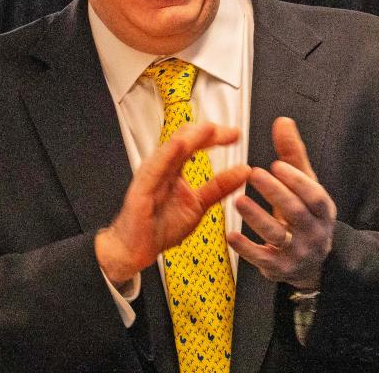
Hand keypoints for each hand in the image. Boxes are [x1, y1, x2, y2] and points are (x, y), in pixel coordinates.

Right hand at [95, 122, 248, 285]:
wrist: (135, 250)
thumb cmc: (160, 227)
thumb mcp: (198, 205)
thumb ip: (218, 187)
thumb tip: (243, 171)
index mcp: (174, 168)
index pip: (195, 143)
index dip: (215, 136)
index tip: (236, 134)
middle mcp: (162, 167)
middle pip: (185, 140)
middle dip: (208, 133)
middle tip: (231, 132)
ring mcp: (151, 175)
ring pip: (171, 149)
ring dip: (190, 137)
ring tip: (210, 129)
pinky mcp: (141, 188)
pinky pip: (155, 168)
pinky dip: (167, 154)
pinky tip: (180, 144)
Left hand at [227, 117, 336, 289]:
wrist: (311, 262)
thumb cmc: (304, 214)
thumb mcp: (304, 185)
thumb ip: (293, 154)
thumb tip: (283, 121)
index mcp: (323, 211)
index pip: (315, 196)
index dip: (297, 181)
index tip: (277, 164)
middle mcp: (314, 234)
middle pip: (297, 214)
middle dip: (276, 194)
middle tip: (254, 174)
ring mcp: (297, 254)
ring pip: (278, 236)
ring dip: (257, 218)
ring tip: (238, 200)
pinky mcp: (278, 268)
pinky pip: (261, 259)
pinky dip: (246, 248)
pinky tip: (230, 234)